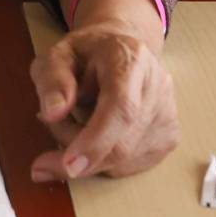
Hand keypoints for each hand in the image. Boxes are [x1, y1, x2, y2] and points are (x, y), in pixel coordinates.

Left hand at [28, 20, 178, 180]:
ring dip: (87, 158)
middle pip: (121, 143)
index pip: (121, 107)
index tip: (69, 165)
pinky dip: (103, 162)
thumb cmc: (86, 54)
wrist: (121, 50)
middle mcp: (157, 87)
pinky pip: (129, 166)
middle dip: (78, 155)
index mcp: (129, 59)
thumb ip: (51, 79)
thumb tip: (53, 113)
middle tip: (46, 155)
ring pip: (124, 160)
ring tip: (70, 127)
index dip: (96, 141)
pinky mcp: (169, 137)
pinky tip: (93, 137)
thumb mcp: (57, 55)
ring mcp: (167, 115)